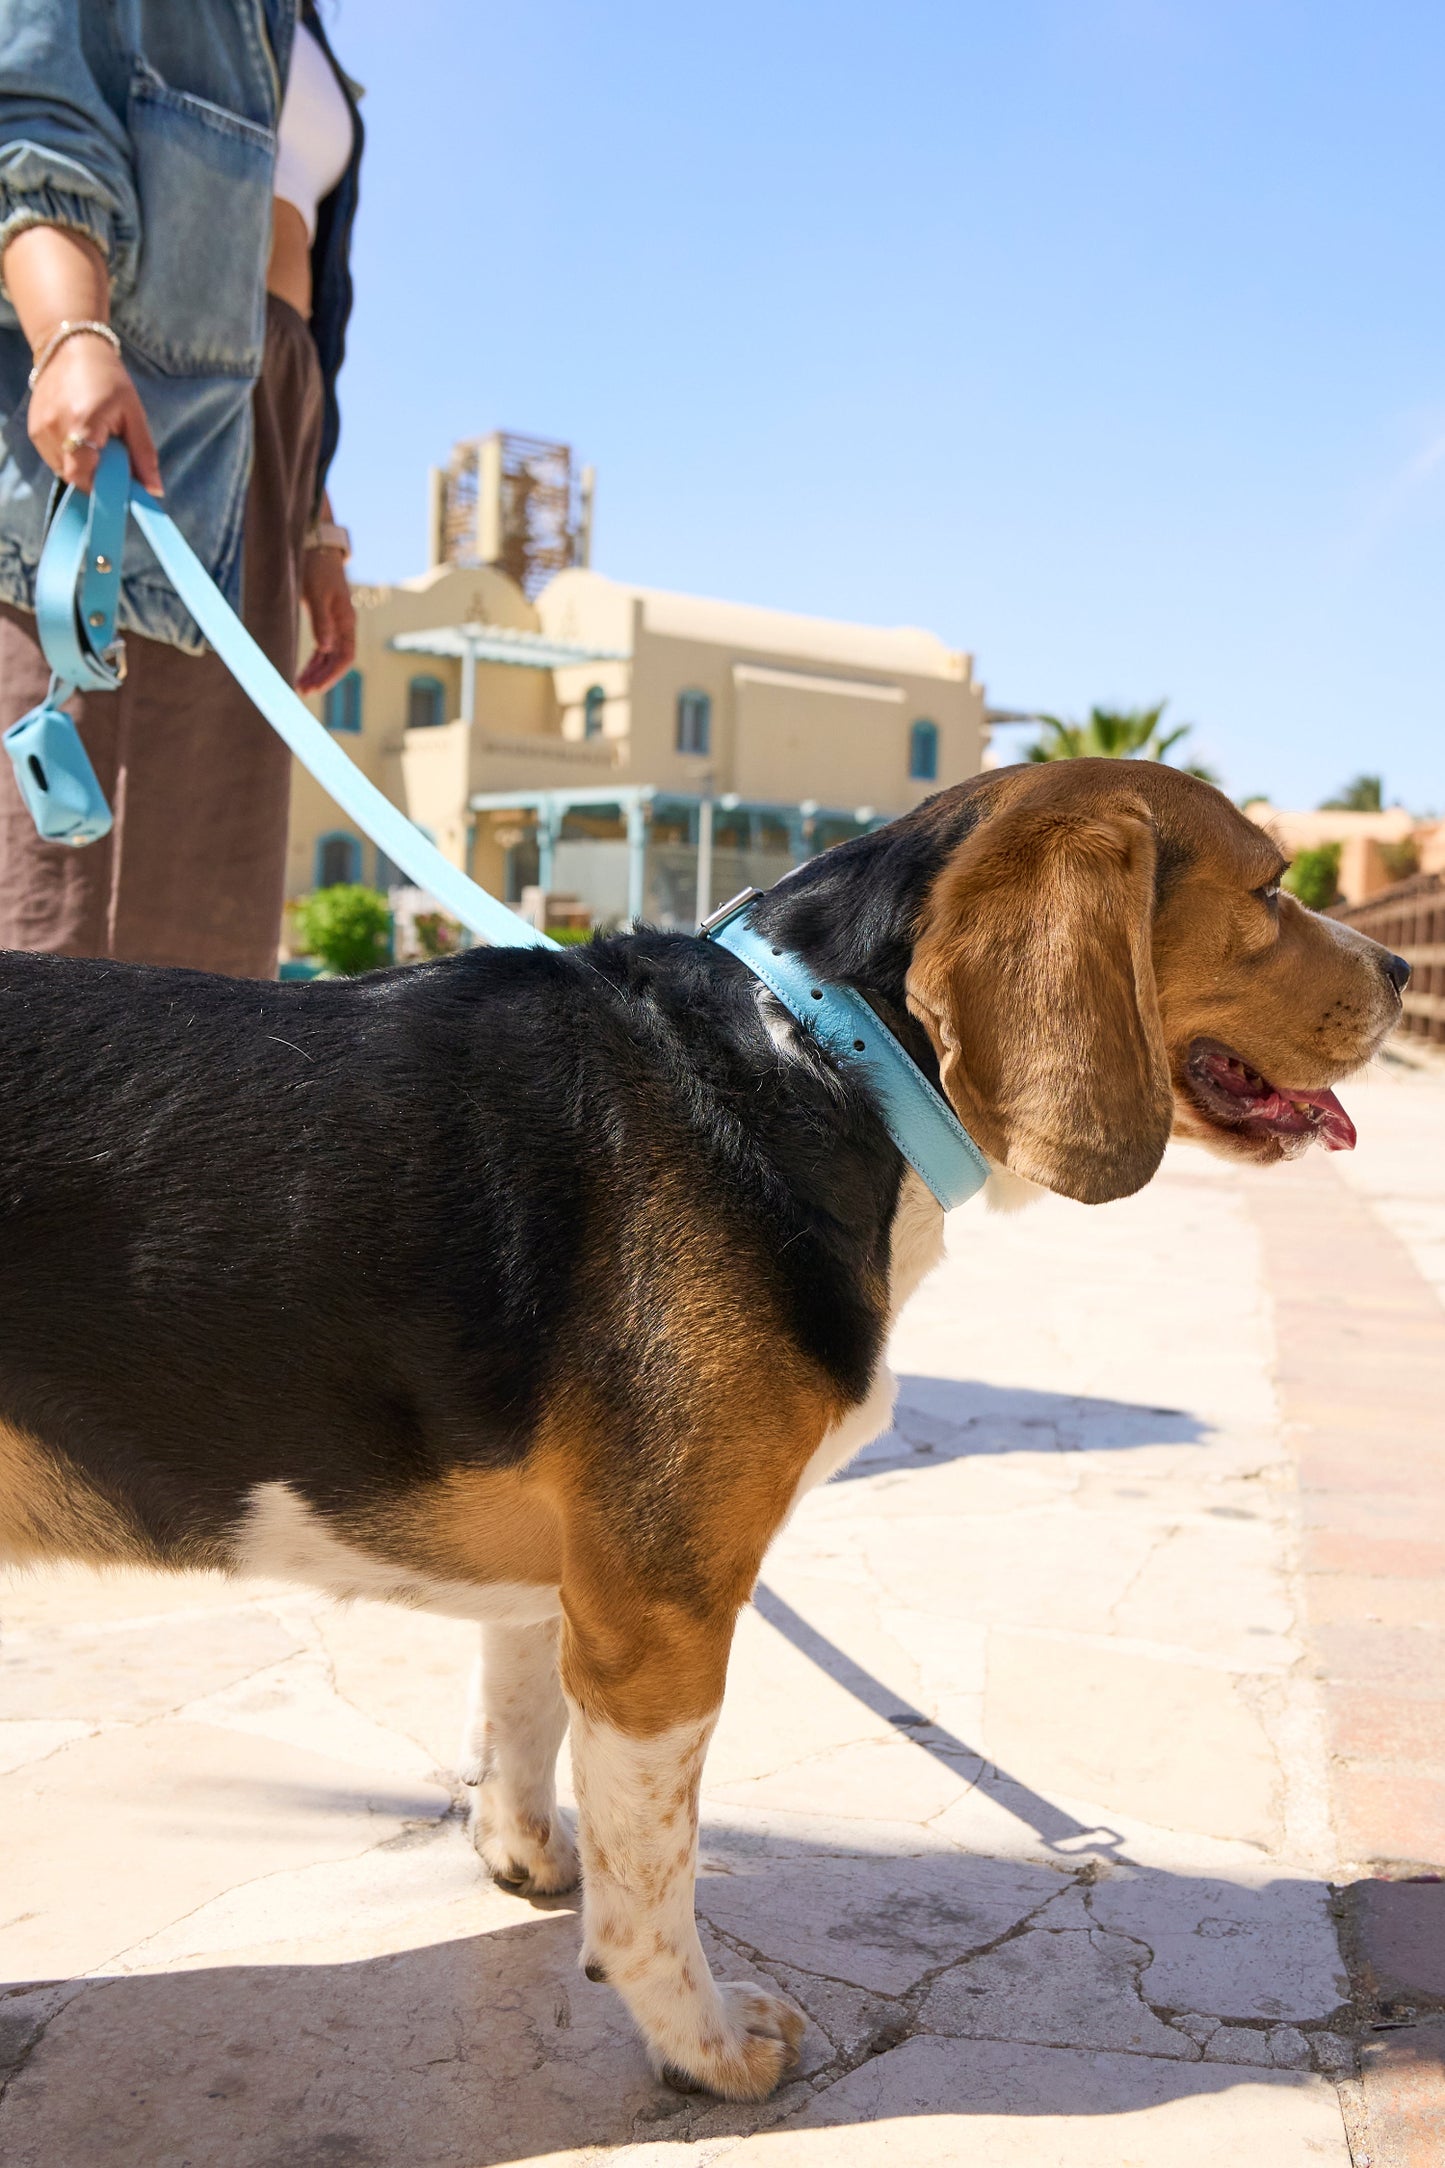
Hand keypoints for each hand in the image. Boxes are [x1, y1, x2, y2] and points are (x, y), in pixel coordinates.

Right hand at [5, 224, 162, 493]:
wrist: (71, 347)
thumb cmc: (108, 378)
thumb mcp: (133, 414)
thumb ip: (143, 454)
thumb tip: (154, 490)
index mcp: (82, 424)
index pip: (85, 478)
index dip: (103, 489)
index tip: (119, 487)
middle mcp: (55, 429)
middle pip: (74, 477)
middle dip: (95, 478)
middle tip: (110, 460)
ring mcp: (39, 429)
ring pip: (62, 469)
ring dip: (81, 466)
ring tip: (95, 442)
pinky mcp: (33, 428)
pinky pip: (52, 457)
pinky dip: (68, 457)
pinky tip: (80, 437)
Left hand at [298, 546, 356, 694]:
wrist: (316, 545)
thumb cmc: (316, 566)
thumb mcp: (316, 593)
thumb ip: (321, 620)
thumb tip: (326, 647)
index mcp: (346, 619)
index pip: (346, 656)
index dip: (332, 674)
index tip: (315, 687)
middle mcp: (343, 625)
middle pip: (337, 660)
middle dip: (321, 677)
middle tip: (302, 692)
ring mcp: (334, 623)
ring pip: (328, 656)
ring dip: (316, 672)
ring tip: (299, 686)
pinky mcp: (323, 620)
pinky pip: (322, 648)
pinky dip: (313, 661)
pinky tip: (302, 671)